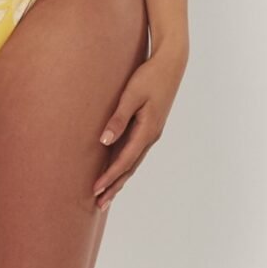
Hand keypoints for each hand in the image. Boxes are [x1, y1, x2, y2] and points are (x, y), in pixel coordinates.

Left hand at [92, 44, 187, 210]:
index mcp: (147, 131)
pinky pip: (135, 151)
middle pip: (129, 167)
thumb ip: (118, 118)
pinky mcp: (149, 126)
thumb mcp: (132, 95)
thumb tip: (104, 142)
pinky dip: (125, 164)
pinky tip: (118, 168)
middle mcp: (150, 136)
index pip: (124, 160)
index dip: (109, 176)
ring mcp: (151, 132)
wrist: (170, 64)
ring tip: (107, 194)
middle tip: (99, 203)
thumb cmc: (149, 76)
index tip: (95, 190)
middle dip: (114, 185)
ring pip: (133, 161)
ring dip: (120, 178)